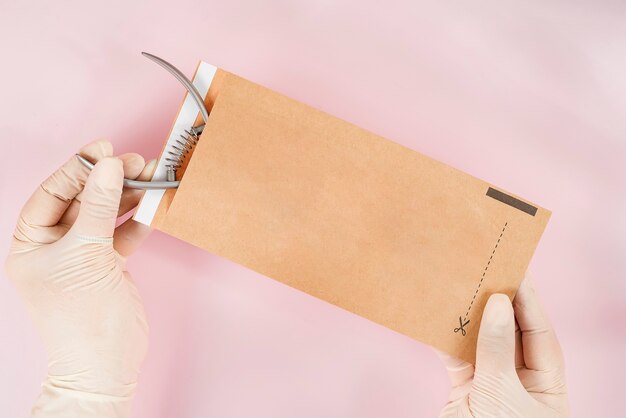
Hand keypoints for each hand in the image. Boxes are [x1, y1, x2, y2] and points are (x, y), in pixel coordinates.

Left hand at [5, 140, 154, 417]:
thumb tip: (110, 166)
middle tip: (136, 162)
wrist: (106, 363)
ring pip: (106, 215)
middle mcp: (54, 245)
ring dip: (128, 197)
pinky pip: (122, 234)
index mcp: (31, 243)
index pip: (52, 194)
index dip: (78, 170)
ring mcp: (83, 255)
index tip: (104, 150)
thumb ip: (101, 207)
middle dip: (109, 181)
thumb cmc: (82, 317)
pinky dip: (138, 221)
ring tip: (150, 179)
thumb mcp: (88, 253)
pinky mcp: (108, 265)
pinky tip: (152, 209)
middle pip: (83, 201)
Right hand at [438, 277, 568, 416]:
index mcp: (547, 389)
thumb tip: (496, 303)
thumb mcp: (502, 392)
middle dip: (498, 305)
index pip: (540, 335)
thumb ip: (496, 348)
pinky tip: (439, 319)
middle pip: (511, 335)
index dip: (528, 302)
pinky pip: (457, 359)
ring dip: (470, 319)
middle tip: (488, 272)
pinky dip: (446, 341)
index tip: (515, 271)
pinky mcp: (464, 392)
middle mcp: (521, 384)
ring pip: (482, 344)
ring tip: (463, 288)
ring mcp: (491, 387)